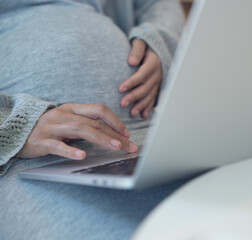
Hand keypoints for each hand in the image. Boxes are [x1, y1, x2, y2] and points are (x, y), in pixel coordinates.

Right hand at [18, 103, 137, 159]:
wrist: (18, 132)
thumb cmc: (50, 128)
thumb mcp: (69, 121)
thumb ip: (87, 124)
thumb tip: (113, 135)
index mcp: (73, 108)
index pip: (99, 110)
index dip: (115, 121)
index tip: (128, 134)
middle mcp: (64, 114)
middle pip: (94, 122)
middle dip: (115, 134)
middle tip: (129, 146)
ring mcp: (52, 126)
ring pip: (80, 129)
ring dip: (101, 138)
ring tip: (115, 147)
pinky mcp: (41, 141)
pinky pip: (57, 146)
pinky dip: (70, 150)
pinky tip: (82, 156)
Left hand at [119, 39, 161, 117]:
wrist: (154, 47)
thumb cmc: (144, 44)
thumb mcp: (140, 42)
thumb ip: (137, 50)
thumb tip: (132, 62)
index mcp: (154, 62)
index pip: (143, 74)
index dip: (132, 82)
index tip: (120, 89)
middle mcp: (158, 73)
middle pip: (146, 87)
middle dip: (134, 96)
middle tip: (122, 103)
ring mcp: (158, 82)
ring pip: (150, 95)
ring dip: (141, 105)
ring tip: (131, 113)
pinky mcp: (157, 87)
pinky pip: (153, 98)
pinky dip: (148, 107)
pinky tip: (143, 115)